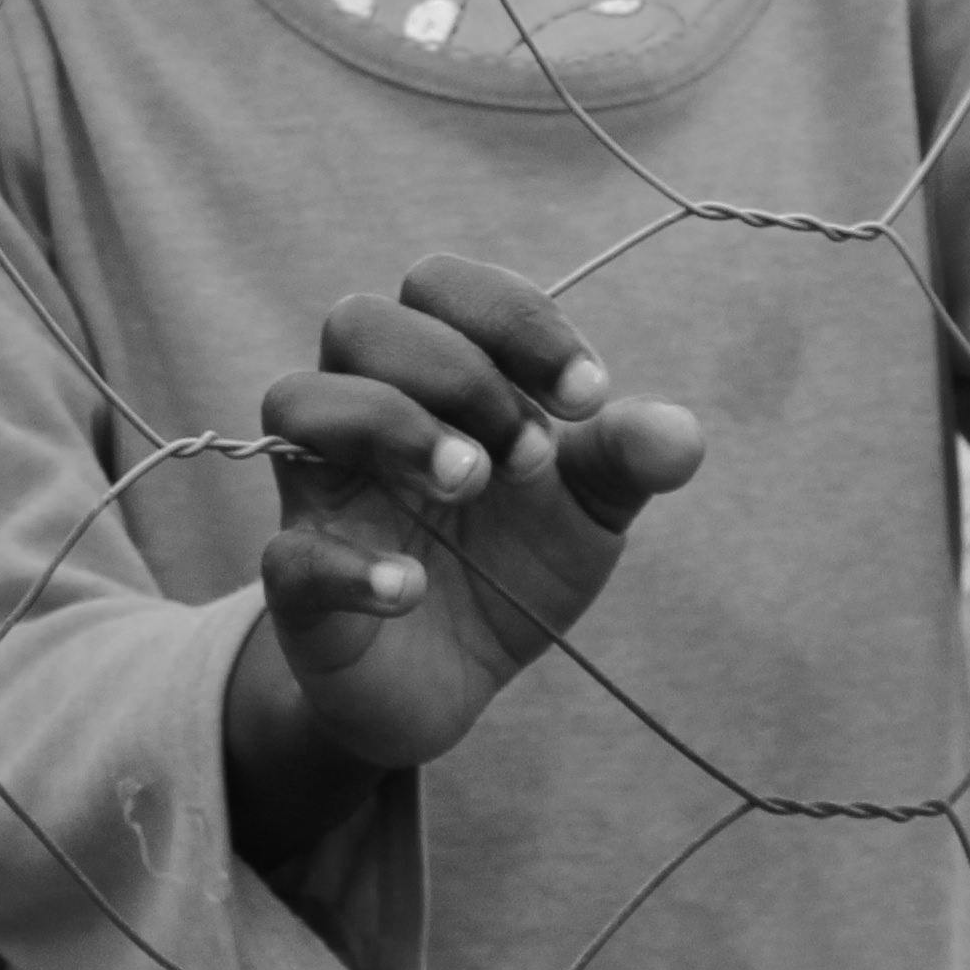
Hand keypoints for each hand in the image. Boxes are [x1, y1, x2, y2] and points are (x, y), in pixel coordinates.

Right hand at [234, 259, 702, 826]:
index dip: (514, 320)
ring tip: (470, 482)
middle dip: (456, 372)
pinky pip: (290, 552)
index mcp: (427, 373)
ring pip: (298, 402)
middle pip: (359, 322)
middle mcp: (358, 411)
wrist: (452, 685)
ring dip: (391, 426)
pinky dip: (352, 567)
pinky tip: (413, 590)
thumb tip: (680, 434)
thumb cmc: (509, 563)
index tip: (589, 395)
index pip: (439, 285)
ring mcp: (318, 493)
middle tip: (529, 456)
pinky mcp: (294, 585)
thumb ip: (625, 461)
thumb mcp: (586, 511)